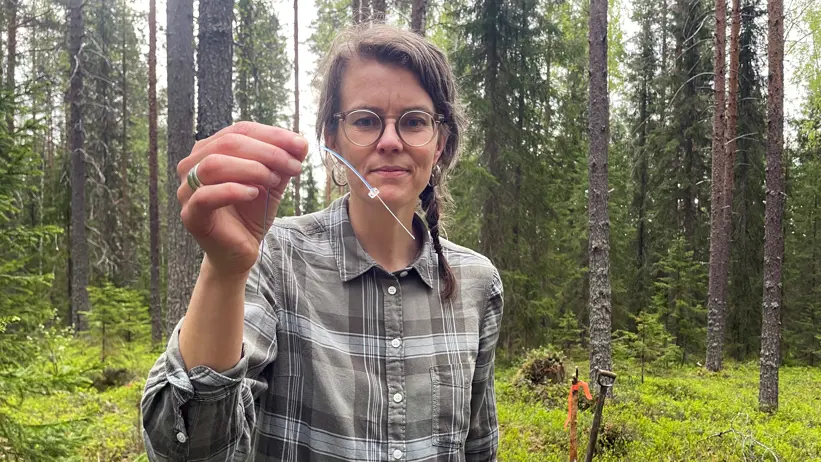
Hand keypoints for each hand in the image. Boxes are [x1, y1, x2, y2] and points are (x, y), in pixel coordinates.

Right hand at [176, 122, 308, 276]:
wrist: (241, 250)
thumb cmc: (251, 212)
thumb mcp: (272, 182)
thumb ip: (283, 162)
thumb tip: (302, 143)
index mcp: (210, 150)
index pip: (240, 130)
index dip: (272, 134)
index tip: (300, 145)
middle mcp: (193, 165)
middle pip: (228, 143)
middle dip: (267, 151)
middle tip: (294, 165)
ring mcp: (187, 190)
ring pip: (213, 164)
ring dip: (251, 168)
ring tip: (275, 180)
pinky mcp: (190, 215)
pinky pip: (206, 196)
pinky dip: (233, 190)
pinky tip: (254, 193)